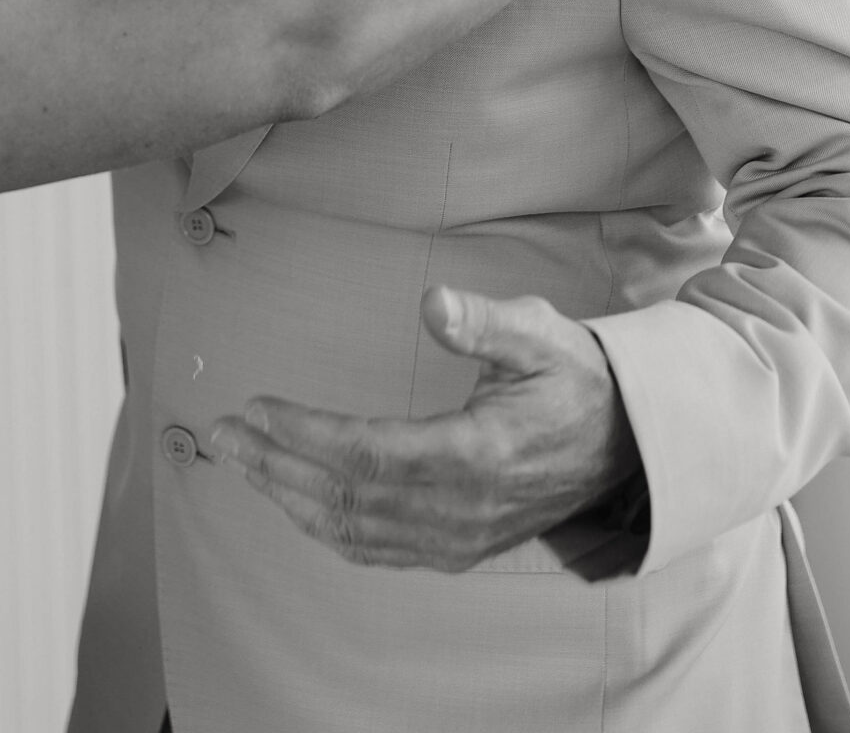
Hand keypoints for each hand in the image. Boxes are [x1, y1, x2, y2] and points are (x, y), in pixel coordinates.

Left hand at [209, 284, 638, 572]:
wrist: (627, 448)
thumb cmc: (577, 379)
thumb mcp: (543, 334)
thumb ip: (486, 322)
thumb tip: (433, 301)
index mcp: (478, 455)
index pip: (370, 454)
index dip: (306, 433)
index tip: (258, 405)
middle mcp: (461, 508)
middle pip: (347, 496)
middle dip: (275, 463)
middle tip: (222, 430)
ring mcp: (457, 537)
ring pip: (353, 528)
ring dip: (286, 495)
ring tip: (238, 458)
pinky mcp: (455, 547)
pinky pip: (375, 548)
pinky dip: (322, 525)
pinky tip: (289, 500)